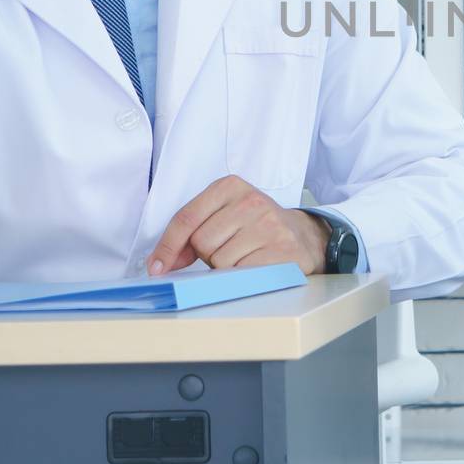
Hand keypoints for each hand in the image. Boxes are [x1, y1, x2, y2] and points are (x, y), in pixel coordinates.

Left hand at [148, 175, 329, 275]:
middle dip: (208, 255)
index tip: (158, 267)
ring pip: (220, 262)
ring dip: (227, 268)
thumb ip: (192, 233)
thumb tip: (162, 262)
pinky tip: (256, 266)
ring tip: (246, 256)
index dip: (167, 247)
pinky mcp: (283, 250)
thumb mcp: (225, 216)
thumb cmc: (257, 228)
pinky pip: (242, 274)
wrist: (305, 237)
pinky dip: (243, 277)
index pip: (187, 218)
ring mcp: (269, 225)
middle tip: (230, 249)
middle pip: (202, 243)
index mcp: (230, 186)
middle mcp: (251, 201)